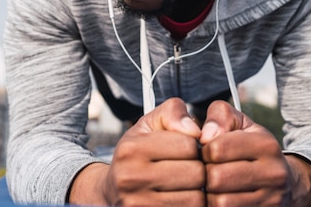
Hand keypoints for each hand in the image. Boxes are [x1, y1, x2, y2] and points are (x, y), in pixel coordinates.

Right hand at [69, 97, 205, 205]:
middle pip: (194, 174)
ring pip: (195, 200)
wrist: (111, 190)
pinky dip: (192, 206)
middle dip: (199, 170)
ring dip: (199, 192)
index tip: (188, 150)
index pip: (188, 145)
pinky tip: (183, 196)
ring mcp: (137, 204)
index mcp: (131, 149)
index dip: (195, 146)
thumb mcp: (149, 124)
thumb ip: (173, 113)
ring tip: (189, 185)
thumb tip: (195, 130)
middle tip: (192, 169)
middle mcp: (130, 178)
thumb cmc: (137, 153)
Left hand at [199, 101, 310, 206]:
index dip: (204, 151)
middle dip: (205, 174)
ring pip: (220, 202)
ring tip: (213, 187)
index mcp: (266, 144)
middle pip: (217, 178)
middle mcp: (274, 173)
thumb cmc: (253, 147)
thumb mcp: (241, 124)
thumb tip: (205, 135)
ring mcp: (271, 199)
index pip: (217, 149)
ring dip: (210, 195)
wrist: (284, 181)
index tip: (208, 152)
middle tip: (208, 171)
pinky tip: (220, 197)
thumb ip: (220, 117)